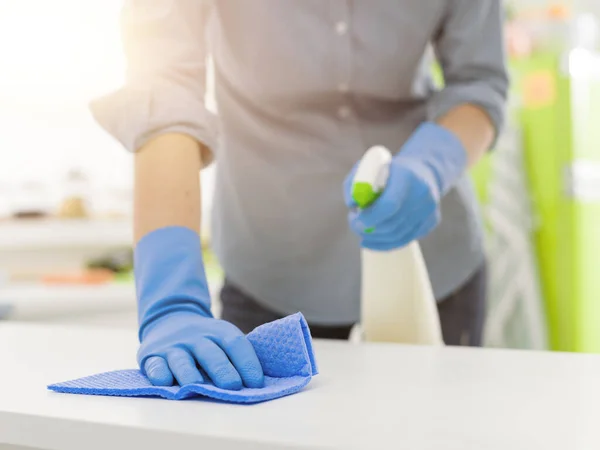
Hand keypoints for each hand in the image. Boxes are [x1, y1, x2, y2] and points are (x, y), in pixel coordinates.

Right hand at [138, 312, 264, 388]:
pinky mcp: (152, 355)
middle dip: (222, 370)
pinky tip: (164, 382)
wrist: (169, 318)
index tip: (256, 383)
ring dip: (189, 373)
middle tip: (232, 386)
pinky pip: (155, 364)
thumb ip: (235, 357)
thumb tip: (257, 386)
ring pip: (182, 360)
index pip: (235, 344)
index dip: (247, 362)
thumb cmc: (205, 340)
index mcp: (219, 332)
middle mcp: (196, 337)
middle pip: (210, 353)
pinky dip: (159, 373)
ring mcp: (173, 346)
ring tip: (195, 385)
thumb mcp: (221, 339)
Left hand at [344, 122, 466, 250]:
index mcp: (407, 176)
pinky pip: (407, 238)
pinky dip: (387, 243)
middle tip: (355, 226)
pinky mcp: (432, 220)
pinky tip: (373, 240)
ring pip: (399, 235)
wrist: (423, 170)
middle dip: (370, 229)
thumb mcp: (370, 167)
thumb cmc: (390, 169)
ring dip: (376, 238)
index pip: (389, 204)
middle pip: (393, 223)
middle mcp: (423, 193)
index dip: (370, 217)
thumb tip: (352, 204)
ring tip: (363, 231)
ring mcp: (430, 209)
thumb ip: (355, 182)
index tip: (354, 219)